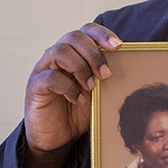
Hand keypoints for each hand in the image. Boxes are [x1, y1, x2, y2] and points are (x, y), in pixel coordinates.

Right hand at [24, 23, 121, 154]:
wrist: (57, 137)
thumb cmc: (79, 110)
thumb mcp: (98, 91)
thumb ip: (108, 76)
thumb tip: (133, 66)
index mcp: (75, 52)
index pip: (86, 30)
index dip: (102, 34)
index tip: (118, 46)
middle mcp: (57, 56)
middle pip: (74, 37)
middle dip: (93, 53)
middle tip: (105, 74)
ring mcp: (43, 69)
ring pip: (60, 51)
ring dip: (81, 67)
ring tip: (92, 87)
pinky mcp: (35, 86)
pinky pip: (50, 77)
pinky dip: (68, 87)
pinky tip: (78, 98)